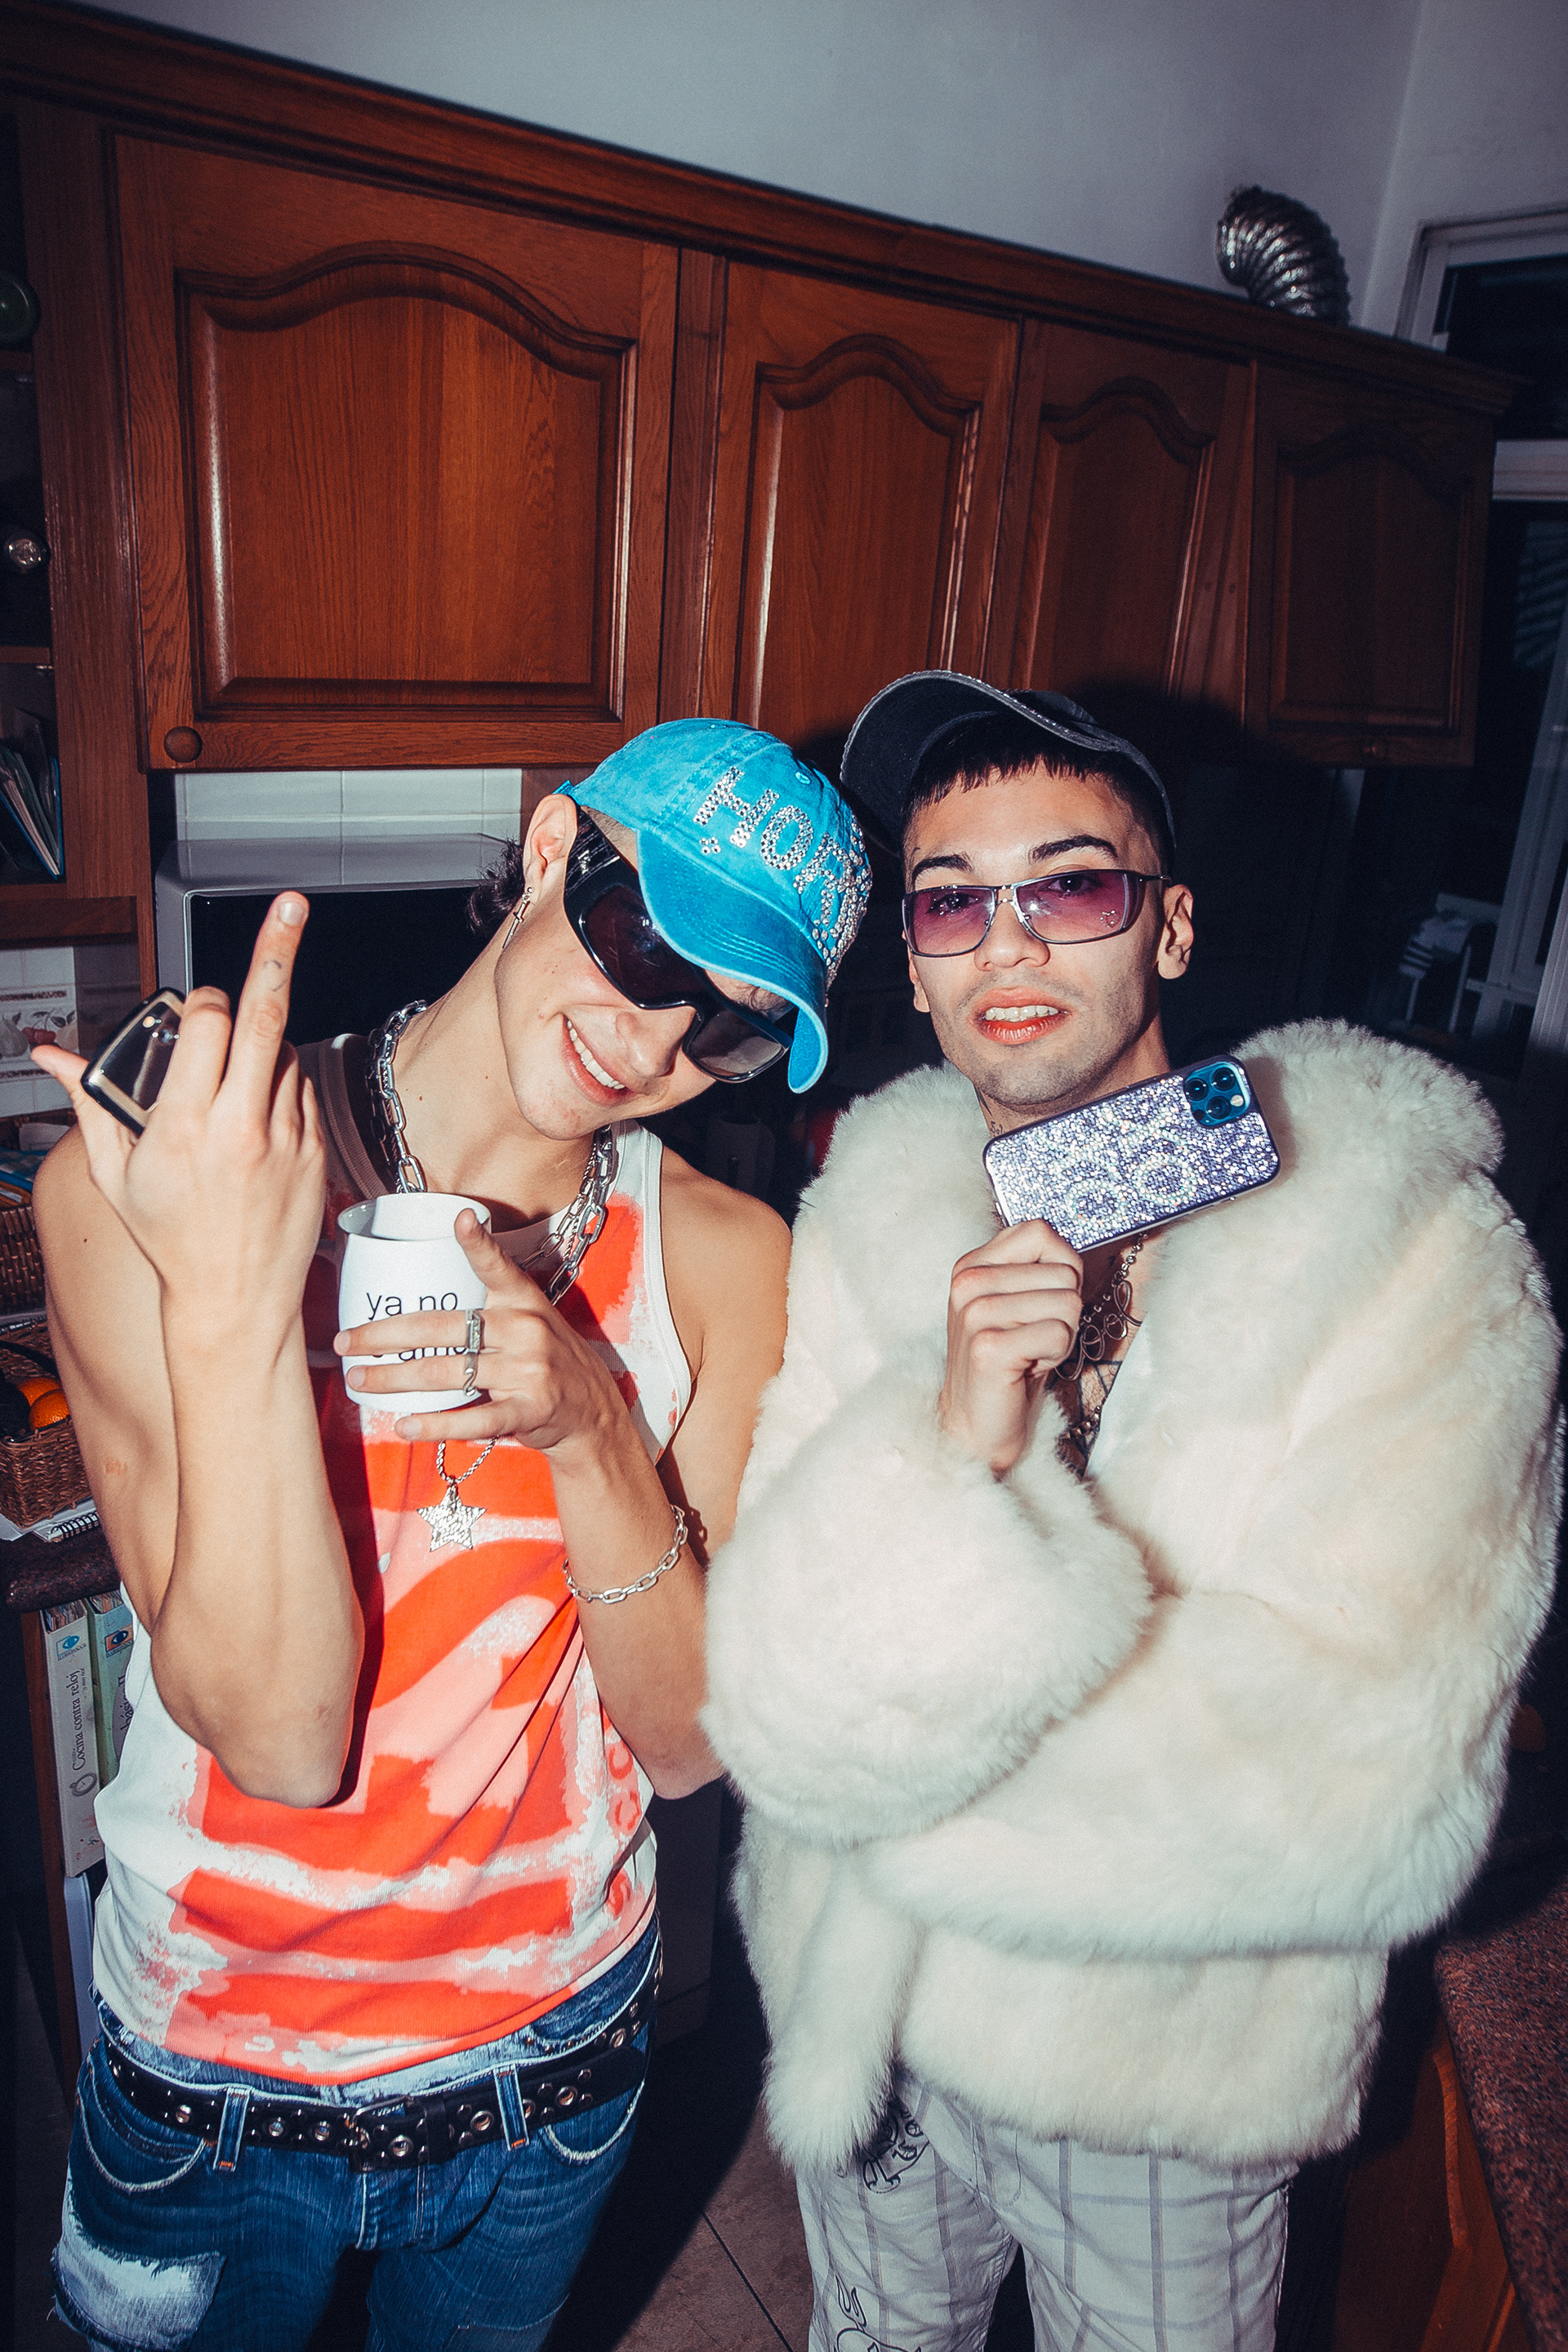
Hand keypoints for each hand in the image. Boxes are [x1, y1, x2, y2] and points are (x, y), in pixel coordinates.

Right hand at [33, 895, 323, 1345]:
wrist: (234, 1301)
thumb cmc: (170, 1240)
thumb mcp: (114, 1173)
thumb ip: (90, 1101)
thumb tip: (50, 1055)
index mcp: (185, 1124)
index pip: (209, 1021)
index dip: (204, 1001)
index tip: (199, 1007)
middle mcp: (242, 1126)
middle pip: (266, 1013)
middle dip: (278, 950)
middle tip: (291, 904)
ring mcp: (287, 1138)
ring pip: (284, 1054)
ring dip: (261, 1050)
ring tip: (232, 1099)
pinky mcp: (316, 1152)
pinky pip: (302, 1091)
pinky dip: (281, 1089)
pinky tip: (257, 1123)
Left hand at [335, 1211, 628, 1454]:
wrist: (593, 1413)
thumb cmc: (547, 1361)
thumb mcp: (530, 1320)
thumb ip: (489, 1307)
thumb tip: (420, 1307)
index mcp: (523, 1301)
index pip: (497, 1267)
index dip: (479, 1244)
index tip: (460, 1220)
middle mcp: (526, 1330)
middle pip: (444, 1328)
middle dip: (385, 1336)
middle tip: (346, 1342)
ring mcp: (529, 1371)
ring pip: (448, 1372)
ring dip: (396, 1380)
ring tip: (361, 1381)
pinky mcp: (531, 1410)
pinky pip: (474, 1419)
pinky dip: (435, 1424)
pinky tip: (405, 1424)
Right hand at [938, 1220, 1081, 1474]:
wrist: (976, 1422)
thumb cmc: (1009, 1360)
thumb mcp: (1018, 1302)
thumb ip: (1038, 1267)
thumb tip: (1071, 1248)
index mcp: (972, 1264)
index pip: (1041, 1231)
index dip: (1062, 1266)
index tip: (1043, 1299)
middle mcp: (968, 1282)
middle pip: (1064, 1272)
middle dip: (1064, 1311)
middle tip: (1032, 1337)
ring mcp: (975, 1314)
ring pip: (1067, 1303)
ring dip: (1061, 1336)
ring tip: (1028, 1353)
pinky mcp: (989, 1347)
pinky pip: (1059, 1334)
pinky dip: (1055, 1357)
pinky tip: (1027, 1369)